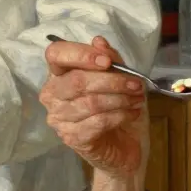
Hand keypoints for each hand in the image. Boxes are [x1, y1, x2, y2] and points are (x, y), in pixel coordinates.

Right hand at [40, 36, 147, 177]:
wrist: (124, 148)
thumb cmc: (118, 109)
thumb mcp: (121, 79)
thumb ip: (111, 60)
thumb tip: (99, 42)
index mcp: (59, 74)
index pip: (56, 54)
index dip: (81, 54)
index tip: (107, 61)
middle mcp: (52, 95)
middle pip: (77, 80)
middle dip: (112, 80)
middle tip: (137, 84)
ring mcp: (59, 118)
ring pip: (91, 102)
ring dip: (120, 98)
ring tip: (138, 99)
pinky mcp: (71, 138)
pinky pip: (98, 121)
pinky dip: (120, 115)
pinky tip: (133, 113)